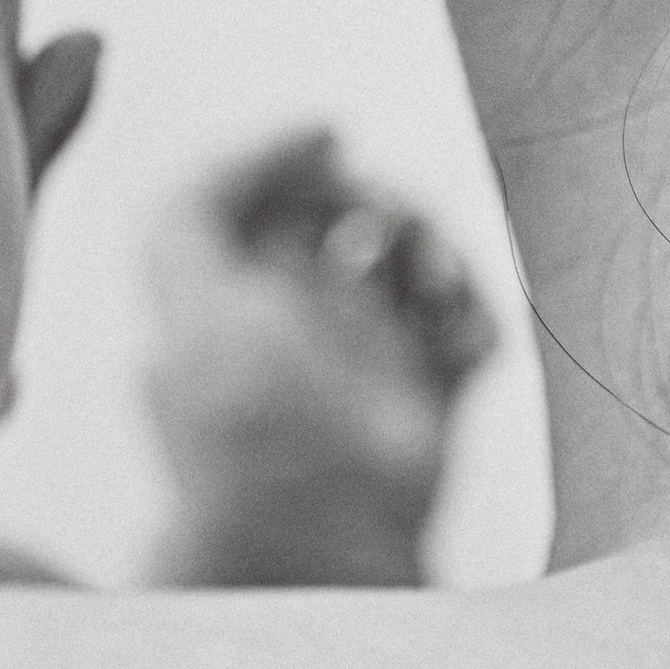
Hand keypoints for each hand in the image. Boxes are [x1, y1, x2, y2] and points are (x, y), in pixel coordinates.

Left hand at [141, 130, 497, 589]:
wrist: (323, 537)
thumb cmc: (250, 423)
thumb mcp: (197, 295)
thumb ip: (204, 200)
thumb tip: (316, 132)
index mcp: (225, 295)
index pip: (259, 194)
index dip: (290, 155)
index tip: (332, 135)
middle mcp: (294, 320)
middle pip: (349, 212)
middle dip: (379, 201)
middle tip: (394, 229)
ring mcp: (362, 358)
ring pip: (415, 258)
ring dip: (437, 255)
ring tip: (439, 292)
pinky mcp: (426, 396)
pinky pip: (465, 326)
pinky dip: (472, 320)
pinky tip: (461, 340)